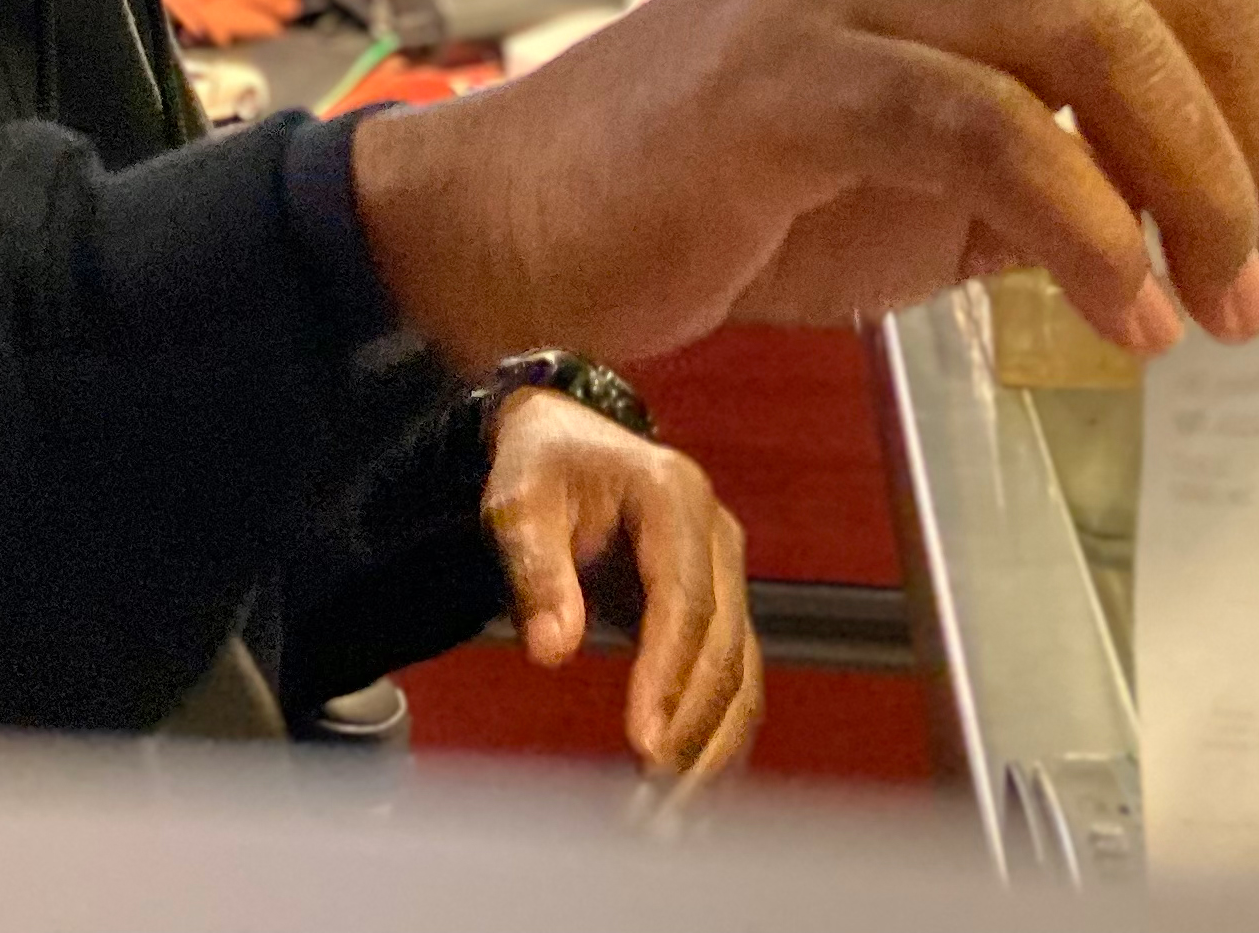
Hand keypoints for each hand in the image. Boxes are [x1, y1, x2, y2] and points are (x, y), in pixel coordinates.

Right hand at [351, 0, 1258, 371]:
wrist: (533, 220)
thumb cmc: (737, 187)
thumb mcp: (946, 158)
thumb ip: (1075, 149)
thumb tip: (1239, 207)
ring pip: (1106, 36)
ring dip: (1196, 188)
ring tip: (1214, 303)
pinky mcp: (799, 74)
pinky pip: (995, 129)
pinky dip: (1088, 233)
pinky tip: (1117, 313)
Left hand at [480, 389, 758, 785]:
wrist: (566, 442)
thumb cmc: (540, 467)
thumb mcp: (519, 502)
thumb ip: (535, 571)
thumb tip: (552, 651)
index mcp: (674, 496)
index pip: (684, 598)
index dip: (668, 673)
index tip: (644, 740)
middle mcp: (717, 536)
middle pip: (723, 645)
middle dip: (691, 726)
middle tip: (652, 793)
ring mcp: (726, 574)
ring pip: (739, 674)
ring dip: (710, 747)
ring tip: (667, 816)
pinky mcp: (718, 609)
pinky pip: (731, 680)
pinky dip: (714, 737)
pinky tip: (687, 792)